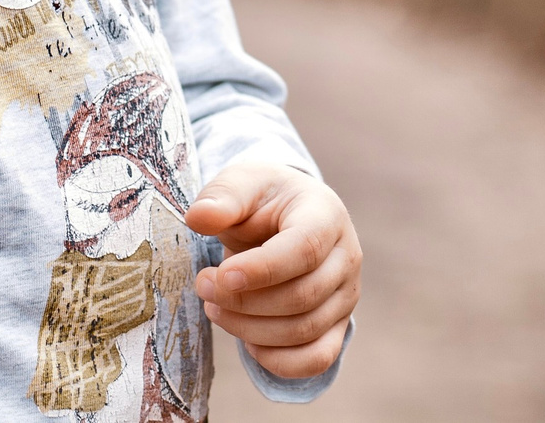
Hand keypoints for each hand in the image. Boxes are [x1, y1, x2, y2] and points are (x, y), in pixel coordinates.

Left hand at [186, 161, 360, 380]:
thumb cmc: (262, 199)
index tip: (221, 276)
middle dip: (244, 301)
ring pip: (305, 331)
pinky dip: (278, 360)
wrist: (285, 215)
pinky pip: (317, 358)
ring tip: (215, 308)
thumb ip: (222, 198)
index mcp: (326, 215)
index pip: (305, 249)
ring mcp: (346, 295)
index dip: (263, 269)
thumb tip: (198, 218)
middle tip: (203, 286)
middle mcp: (346, 257)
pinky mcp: (338, 325)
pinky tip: (246, 340)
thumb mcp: (241, 184)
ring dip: (250, 329)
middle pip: (302, 296)